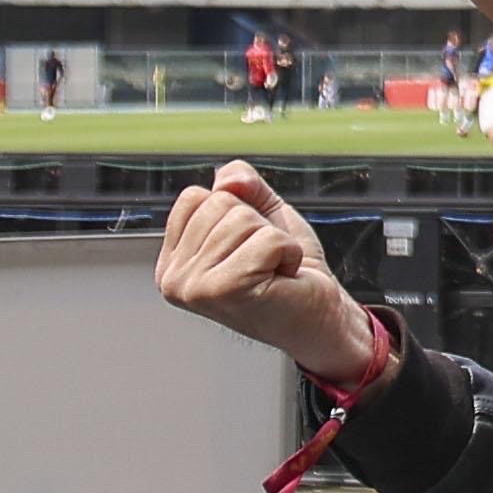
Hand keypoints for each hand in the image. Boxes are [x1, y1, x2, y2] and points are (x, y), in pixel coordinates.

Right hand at [155, 162, 374, 382]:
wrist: (318, 316)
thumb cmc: (289, 271)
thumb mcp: (264, 215)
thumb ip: (243, 185)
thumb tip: (227, 177)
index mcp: (173, 261)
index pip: (193, 197)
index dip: (236, 211)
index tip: (248, 247)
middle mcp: (173, 278)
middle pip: (219, 204)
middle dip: (257, 226)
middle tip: (265, 262)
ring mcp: (194, 288)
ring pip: (242, 219)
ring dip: (274, 241)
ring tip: (272, 271)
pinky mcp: (225, 291)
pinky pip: (266, 239)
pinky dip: (287, 252)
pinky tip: (283, 277)